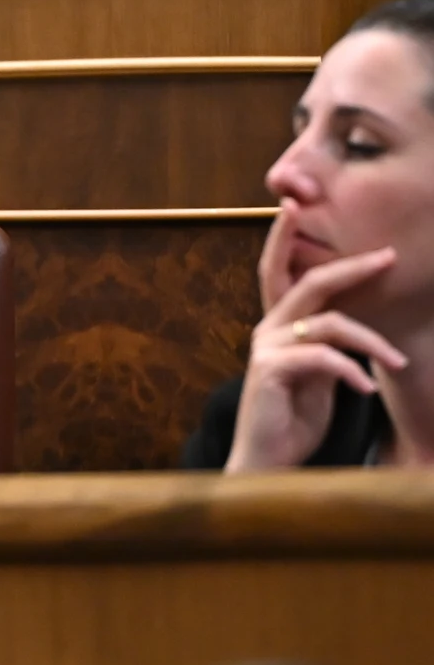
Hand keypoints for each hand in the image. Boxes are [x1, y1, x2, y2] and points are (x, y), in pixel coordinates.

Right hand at [225, 240, 405, 472]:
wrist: (267, 460)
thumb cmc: (294, 417)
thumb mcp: (319, 374)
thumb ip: (328, 346)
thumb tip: (356, 326)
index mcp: (277, 326)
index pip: (277, 271)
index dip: (283, 237)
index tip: (295, 204)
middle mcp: (267, 330)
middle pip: (309, 283)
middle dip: (351, 267)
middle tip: (388, 256)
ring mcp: (265, 349)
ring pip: (329, 324)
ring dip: (372, 341)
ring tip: (399, 362)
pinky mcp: (270, 372)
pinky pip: (322, 359)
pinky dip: (351, 371)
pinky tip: (366, 389)